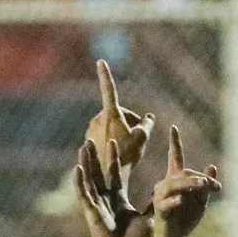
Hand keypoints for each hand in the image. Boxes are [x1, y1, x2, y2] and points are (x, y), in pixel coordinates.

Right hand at [76, 137, 153, 236]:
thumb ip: (158, 204)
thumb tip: (174, 193)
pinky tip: (78, 168)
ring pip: (88, 179)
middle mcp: (104, 199)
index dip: (113, 158)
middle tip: (91, 138)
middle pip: (98, 172)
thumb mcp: (150, 216)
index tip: (113, 141)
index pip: (114, 173)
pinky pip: (83, 194)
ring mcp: (96, 205)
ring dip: (86, 162)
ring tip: (84, 146)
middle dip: (95, 156)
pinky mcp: (90, 213)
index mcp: (117, 199)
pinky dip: (80, 181)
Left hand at [84, 59, 150, 178]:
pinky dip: (112, 138)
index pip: (109, 89)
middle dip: (129, 120)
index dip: (106, 74)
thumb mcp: (142, 138)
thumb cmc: (126, 155)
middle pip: (117, 113)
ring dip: (121, 130)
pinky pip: (104, 134)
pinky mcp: (89, 138)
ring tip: (130, 145)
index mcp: (110, 114)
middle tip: (140, 134)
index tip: (100, 61)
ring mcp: (92, 128)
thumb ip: (146, 124)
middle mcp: (98, 118)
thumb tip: (148, 117)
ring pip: (111, 124)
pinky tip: (118, 151)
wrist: (107, 175)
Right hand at [148, 124, 220, 236]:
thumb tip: (212, 165)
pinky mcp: (159, 210)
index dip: (174, 143)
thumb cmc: (186, 220)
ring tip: (204, 185)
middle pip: (184, 173)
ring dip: (191, 184)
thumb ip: (206, 185)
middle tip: (216, 186)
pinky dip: (174, 202)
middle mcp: (165, 184)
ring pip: (175, 185)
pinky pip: (165, 203)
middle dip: (201, 178)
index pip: (175, 158)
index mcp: (176, 180)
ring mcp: (161, 197)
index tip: (173, 127)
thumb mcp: (201, 201)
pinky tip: (180, 201)